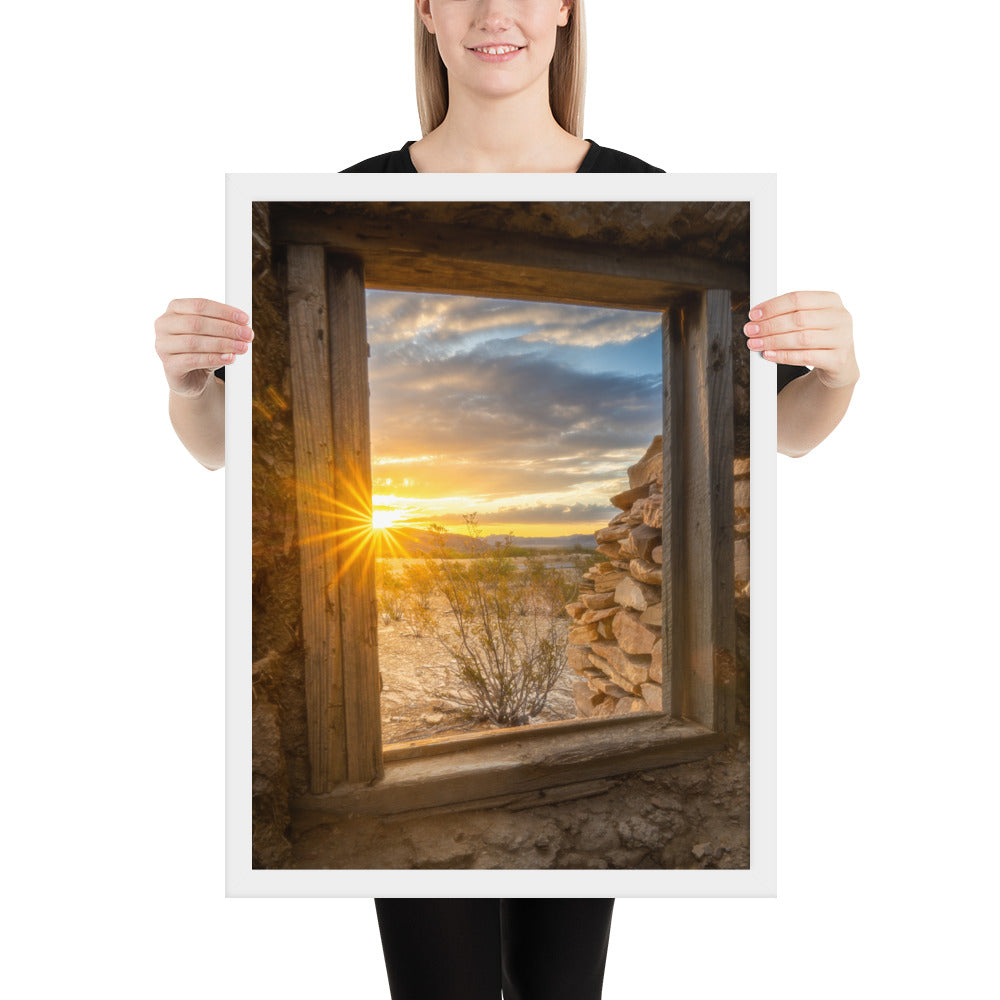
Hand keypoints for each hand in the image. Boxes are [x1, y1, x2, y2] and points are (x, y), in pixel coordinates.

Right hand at [154, 298, 252, 396]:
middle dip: (226, 328)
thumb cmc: (202, 349)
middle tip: (247, 334)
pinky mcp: (169, 366)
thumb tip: (243, 328)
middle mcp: (164, 325)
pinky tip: (230, 358)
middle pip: (197, 323)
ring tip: (242, 347)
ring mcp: (162, 346)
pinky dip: (214, 358)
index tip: (245, 319)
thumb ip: (224, 327)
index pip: (200, 305)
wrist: (192, 376)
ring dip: (223, 344)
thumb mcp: (213, 334)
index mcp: (174, 309)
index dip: (224, 311)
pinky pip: (192, 360)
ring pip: (194, 342)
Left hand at [744, 291, 858, 389]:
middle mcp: (840, 317)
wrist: (839, 364)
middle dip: (769, 325)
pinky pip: (806, 357)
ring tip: (755, 344)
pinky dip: (783, 356)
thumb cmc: (819, 338)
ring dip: (773, 341)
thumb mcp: (809, 320)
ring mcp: (842, 339)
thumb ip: (788, 314)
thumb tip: (757, 317)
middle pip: (798, 318)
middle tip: (750, 330)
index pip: (798, 298)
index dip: (772, 306)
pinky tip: (769, 355)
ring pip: (801, 338)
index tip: (754, 314)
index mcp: (831, 300)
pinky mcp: (838, 360)